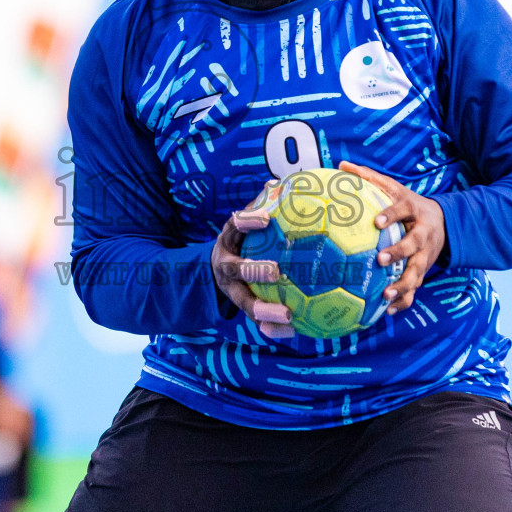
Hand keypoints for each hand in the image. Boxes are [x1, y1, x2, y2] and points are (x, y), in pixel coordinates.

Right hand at [211, 181, 293, 338]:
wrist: (216, 270)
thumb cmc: (243, 240)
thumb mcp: (245, 222)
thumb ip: (261, 206)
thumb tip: (278, 181)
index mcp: (229, 239)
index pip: (234, 225)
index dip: (247, 221)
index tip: (267, 219)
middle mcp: (226, 265)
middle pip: (234, 269)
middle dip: (253, 271)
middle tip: (275, 272)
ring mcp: (231, 289)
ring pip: (244, 302)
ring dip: (264, 310)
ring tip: (288, 315)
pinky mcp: (242, 307)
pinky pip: (257, 321)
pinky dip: (274, 327)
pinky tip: (295, 330)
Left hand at [338, 161, 446, 314]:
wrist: (444, 223)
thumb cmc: (409, 205)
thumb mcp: (394, 188)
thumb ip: (368, 177)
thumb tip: (341, 165)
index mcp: (414, 212)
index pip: (403, 211)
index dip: (391, 215)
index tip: (377, 221)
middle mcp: (422, 235)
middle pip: (414, 245)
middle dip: (399, 253)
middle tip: (381, 260)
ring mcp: (425, 256)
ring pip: (417, 272)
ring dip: (403, 285)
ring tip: (386, 295)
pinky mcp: (424, 271)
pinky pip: (415, 289)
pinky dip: (404, 300)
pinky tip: (388, 311)